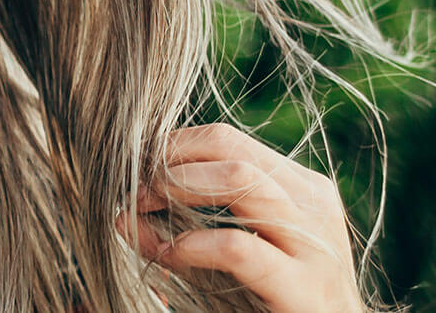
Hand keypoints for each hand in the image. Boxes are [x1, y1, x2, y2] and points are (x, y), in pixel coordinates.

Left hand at [112, 123, 368, 312]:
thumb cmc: (276, 304)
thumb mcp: (228, 260)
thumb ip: (182, 234)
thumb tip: (121, 217)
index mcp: (299, 188)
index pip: (226, 139)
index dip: (171, 148)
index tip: (133, 170)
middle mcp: (312, 205)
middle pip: (229, 148)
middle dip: (169, 162)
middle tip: (132, 189)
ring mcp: (314, 245)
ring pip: (241, 180)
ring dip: (177, 188)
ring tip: (142, 210)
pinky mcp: (304, 289)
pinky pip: (238, 248)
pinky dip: (193, 246)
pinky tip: (171, 253)